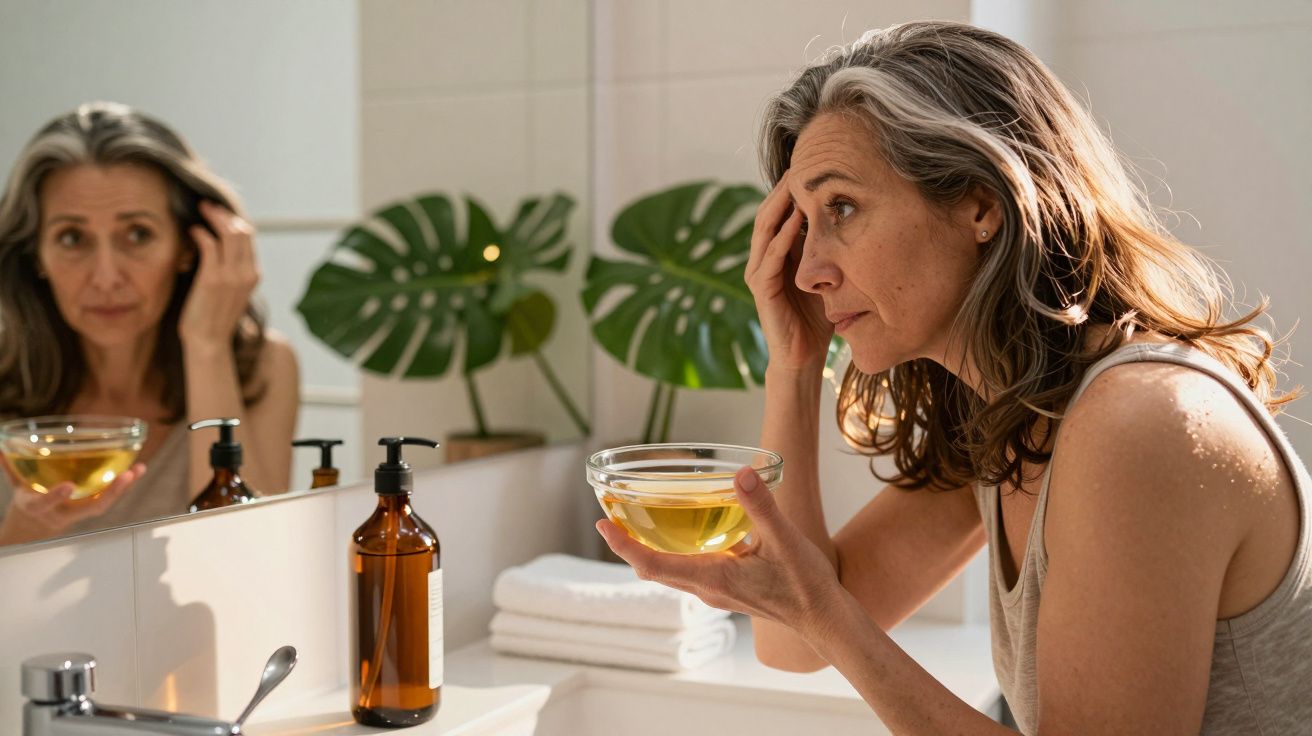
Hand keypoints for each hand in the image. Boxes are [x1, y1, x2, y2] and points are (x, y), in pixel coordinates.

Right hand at [0, 463, 145, 544]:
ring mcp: (79, 512)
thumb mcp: (18, 488)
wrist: (35, 526)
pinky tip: (137, 470)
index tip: (67, 486)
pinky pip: (109, 497)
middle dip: (110, 494)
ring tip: (139, 469)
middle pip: (91, 508)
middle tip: (126, 476)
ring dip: (123, 487)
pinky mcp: (90, 508)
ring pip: (104, 503)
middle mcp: (63, 513)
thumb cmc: (29, 502)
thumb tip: (1, 450)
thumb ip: (11, 468)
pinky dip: (124, 485)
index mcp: (39, 507)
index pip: (46, 504)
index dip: (56, 497)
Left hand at [179, 200, 259, 348]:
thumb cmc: (213, 319)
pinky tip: (193, 230)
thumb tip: (218, 253)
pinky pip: (210, 246)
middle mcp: (247, 273)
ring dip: (214, 217)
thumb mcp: (230, 293)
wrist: (209, 342)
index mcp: (253, 275)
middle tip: (208, 205)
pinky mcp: (213, 279)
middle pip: (242, 231)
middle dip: (225, 214)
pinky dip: (202, 233)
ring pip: (230, 234)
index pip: (249, 238)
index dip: (235, 221)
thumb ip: (230, 273)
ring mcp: (232, 276)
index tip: (220, 214)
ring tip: (200, 211)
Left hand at [597, 466, 843, 638]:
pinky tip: (684, 533)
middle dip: (629, 544)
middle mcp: (706, 589)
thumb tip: (741, 474)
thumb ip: (761, 506)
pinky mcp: (725, 590)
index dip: (623, 545)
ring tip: (637, 520)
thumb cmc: (805, 585)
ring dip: (649, 550)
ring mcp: (714, 593)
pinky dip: (672, 553)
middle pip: (653, 568)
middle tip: (611, 516)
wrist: (823, 619)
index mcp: (712, 578)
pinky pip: (687, 571)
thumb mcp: (784, 540)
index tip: (603, 524)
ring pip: (669, 571)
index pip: (652, 564)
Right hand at [745, 171, 833, 373]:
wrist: (804, 356)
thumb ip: (830, 250)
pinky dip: (782, 237)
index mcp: (777, 252)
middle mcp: (763, 258)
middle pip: (769, 212)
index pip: (781, 210)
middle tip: (801, 163)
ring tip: (796, 183)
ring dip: (780, 205)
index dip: (792, 187)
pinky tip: (797, 220)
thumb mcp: (828, 274)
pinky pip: (770, 257)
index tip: (812, 163)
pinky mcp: (762, 290)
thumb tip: (858, 219)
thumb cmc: (818, 317)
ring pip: (765, 229)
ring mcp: (759, 273)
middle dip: (783, 188)